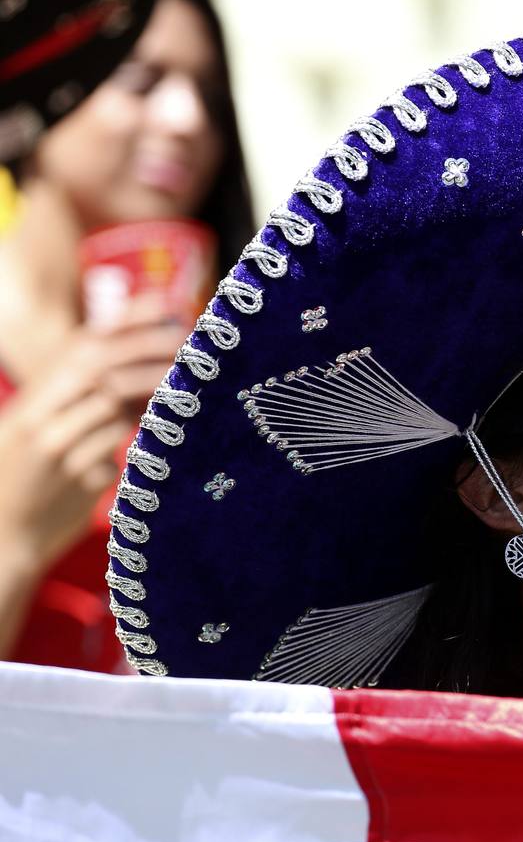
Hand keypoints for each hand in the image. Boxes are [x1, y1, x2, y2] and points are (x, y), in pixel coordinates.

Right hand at [0, 296, 186, 572]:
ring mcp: (50, 446)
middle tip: (187, 341)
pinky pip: (116, 446)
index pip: (79, 343)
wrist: (3, 539)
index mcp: (34, 397)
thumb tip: (154, 365)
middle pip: (94, 364)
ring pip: (109, 402)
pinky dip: (142, 435)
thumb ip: (91, 401)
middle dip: (145, 346)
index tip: (166, 302)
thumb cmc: (39, 481)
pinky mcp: (70, 478)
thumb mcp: (52, 431)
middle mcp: (34, 414)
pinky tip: (163, 432)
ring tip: (185, 381)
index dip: (124, 319)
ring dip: (153, 389)